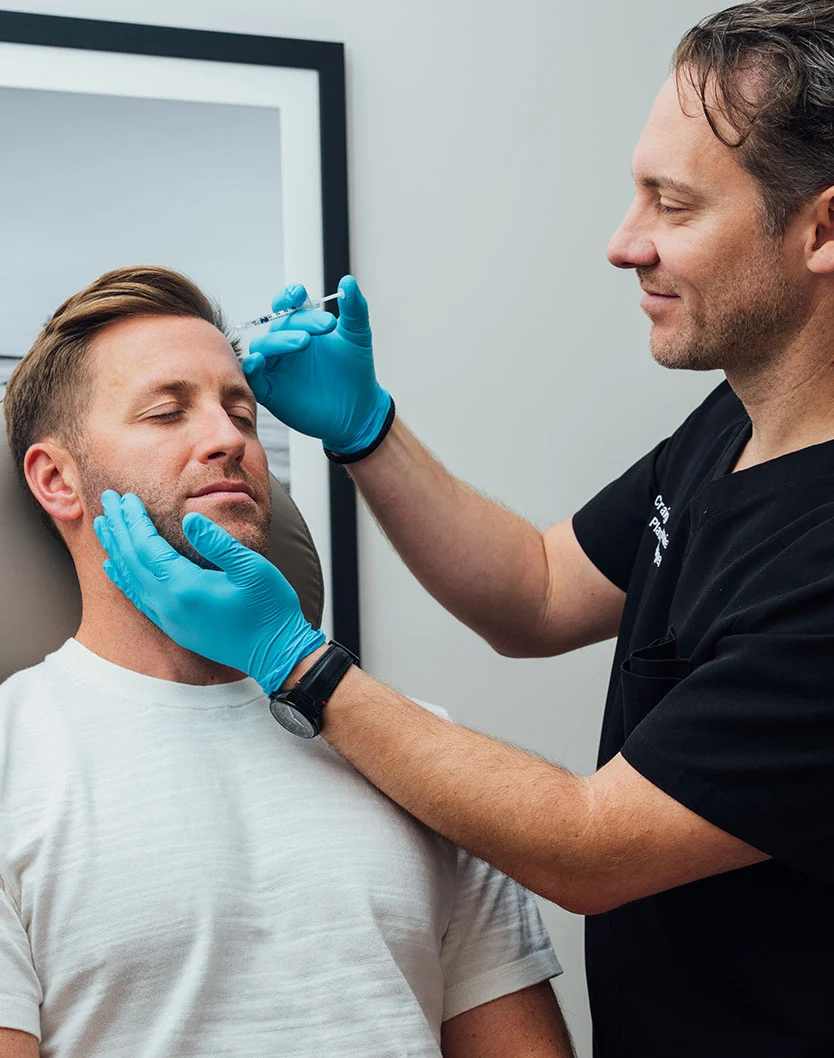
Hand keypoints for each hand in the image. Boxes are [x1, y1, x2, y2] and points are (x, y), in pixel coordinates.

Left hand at [94, 491, 325, 693]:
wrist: (276, 652)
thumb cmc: (269, 608)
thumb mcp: (252, 567)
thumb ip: (217, 543)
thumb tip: (188, 518)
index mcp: (185, 587)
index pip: (147, 546)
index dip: (134, 520)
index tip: (125, 497)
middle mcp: (169, 604)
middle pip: (131, 559)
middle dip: (118, 528)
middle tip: (106, 501)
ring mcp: (169, 618)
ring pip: (130, 577)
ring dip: (115, 549)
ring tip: (103, 526)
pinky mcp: (174, 627)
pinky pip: (138, 597)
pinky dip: (123, 577)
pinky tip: (114, 567)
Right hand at [242, 274, 391, 453]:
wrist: (360, 408)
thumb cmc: (355, 370)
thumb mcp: (357, 335)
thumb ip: (354, 309)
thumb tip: (348, 282)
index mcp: (300, 327)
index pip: (286, 305)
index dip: (288, 297)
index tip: (300, 294)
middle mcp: (285, 345)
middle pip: (277, 325)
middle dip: (297, 322)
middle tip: (326, 326)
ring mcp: (276, 368)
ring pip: (263, 347)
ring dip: (279, 341)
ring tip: (304, 342)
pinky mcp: (272, 392)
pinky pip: (254, 378)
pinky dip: (253, 368)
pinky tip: (260, 361)